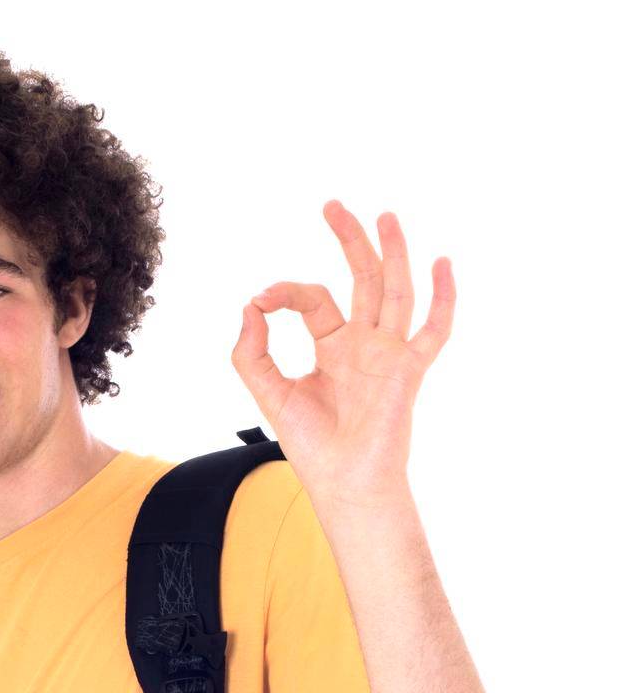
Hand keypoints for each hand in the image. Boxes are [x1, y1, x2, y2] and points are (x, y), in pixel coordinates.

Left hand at [231, 201, 454, 509]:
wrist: (343, 485)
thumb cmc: (312, 448)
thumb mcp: (270, 394)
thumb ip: (251, 353)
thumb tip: (249, 307)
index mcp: (333, 348)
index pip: (315, 300)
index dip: (286, 292)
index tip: (262, 298)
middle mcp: (364, 345)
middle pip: (362, 280)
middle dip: (350, 242)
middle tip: (333, 206)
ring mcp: (389, 355)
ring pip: (395, 292)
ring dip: (392, 253)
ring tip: (384, 216)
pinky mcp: (408, 372)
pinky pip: (433, 331)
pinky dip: (442, 299)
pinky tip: (443, 264)